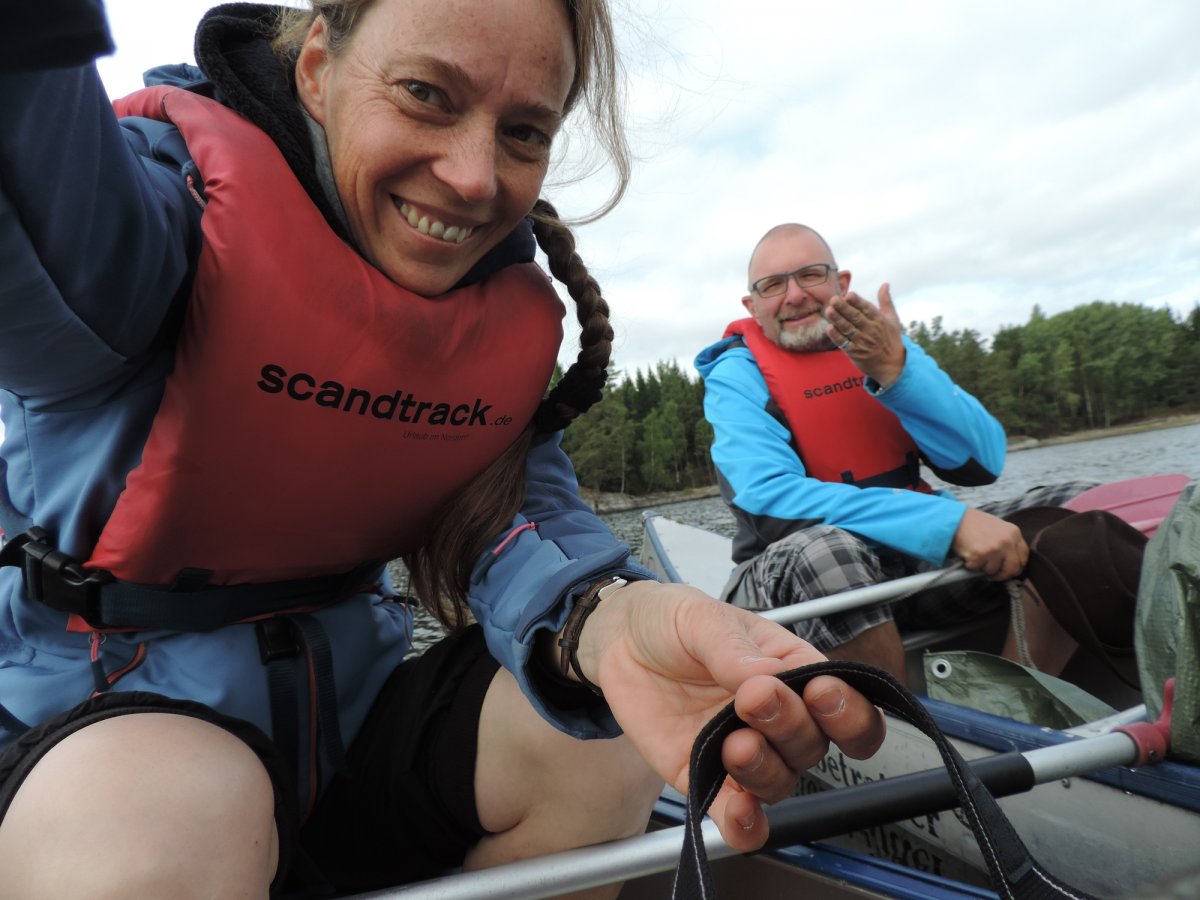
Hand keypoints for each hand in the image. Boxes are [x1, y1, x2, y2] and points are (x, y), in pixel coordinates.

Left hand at [577, 581, 886, 850]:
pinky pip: (736, 815)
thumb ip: (733, 648)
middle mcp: (776, 719)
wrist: (619, 640)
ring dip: (764, 770)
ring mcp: (742, 750)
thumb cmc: (673, 621)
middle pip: (813, 746)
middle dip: (790, 727)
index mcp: (792, 672)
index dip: (847, 711)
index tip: (819, 693)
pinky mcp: (704, 776)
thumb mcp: (701, 617)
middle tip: (754, 699)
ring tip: (735, 744)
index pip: (847, 707)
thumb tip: (769, 676)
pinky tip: (740, 812)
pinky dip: (745, 824)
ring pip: (779, 782)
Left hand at [825, 283, 905, 386]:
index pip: (867, 309)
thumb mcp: (892, 318)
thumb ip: (886, 301)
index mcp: (879, 320)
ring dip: (838, 320)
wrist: (892, 365)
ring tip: (828, 310)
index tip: (848, 294)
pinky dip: (837, 336)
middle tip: (833, 299)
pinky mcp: (855, 352)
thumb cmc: (891, 338)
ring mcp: (863, 342)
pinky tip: (829, 328)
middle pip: (855, 317)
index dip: (857, 302)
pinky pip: (844, 343)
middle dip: (844, 308)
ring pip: (848, 329)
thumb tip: (885, 284)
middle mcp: (871, 330)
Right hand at [951, 507, 1028, 579]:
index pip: (1024, 557)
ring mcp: (994, 548)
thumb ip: (1007, 542)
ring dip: (983, 568)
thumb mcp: (998, 528)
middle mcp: (1007, 541)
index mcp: (1014, 533)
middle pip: (1013, 568)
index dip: (1016, 567)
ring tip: (976, 556)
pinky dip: (971, 566)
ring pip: (993, 571)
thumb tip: (1010, 562)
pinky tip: (968, 554)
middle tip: (993, 575)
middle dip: (1002, 575)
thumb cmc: (973, 523)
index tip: (1008, 570)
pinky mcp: (980, 555)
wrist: (954, 518)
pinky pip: (977, 569)